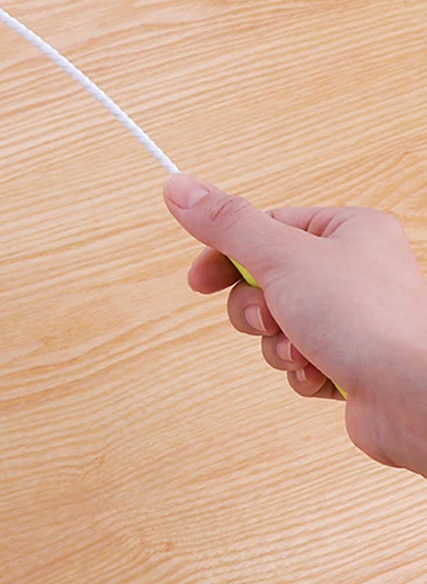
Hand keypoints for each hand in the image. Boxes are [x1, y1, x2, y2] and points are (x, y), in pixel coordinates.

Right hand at [164, 174, 426, 474]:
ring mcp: (351, 319)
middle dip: (258, 310)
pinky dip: (300, 371)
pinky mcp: (348, 361)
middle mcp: (352, 270)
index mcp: (348, 230)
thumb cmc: (371, 321)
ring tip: (305, 351)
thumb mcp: (282, 258)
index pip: (265, 228)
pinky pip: (296, 361)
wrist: (415, 396)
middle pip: (263, 281)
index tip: (200, 280)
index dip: (226, 255)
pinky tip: (323, 374)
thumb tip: (179, 187)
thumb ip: (227, 224)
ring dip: (278, 344)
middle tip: (271, 317)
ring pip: (276, 326)